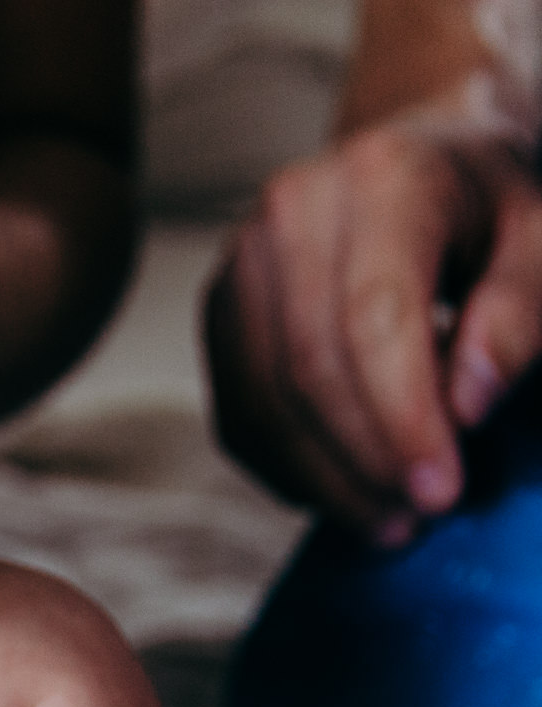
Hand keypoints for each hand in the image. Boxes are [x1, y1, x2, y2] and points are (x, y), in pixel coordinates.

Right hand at [207, 117, 541, 543]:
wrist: (421, 161)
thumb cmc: (491, 208)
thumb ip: (519, 315)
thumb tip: (466, 406)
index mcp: (383, 177)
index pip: (374, 318)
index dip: (402, 418)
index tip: (442, 491)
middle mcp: (291, 212)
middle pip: (307, 366)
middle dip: (363, 459)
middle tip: (416, 518)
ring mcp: (240, 262)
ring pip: (261, 399)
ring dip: (323, 478)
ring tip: (386, 521)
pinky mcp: (219, 312)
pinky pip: (237, 412)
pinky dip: (286, 467)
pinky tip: (341, 489)